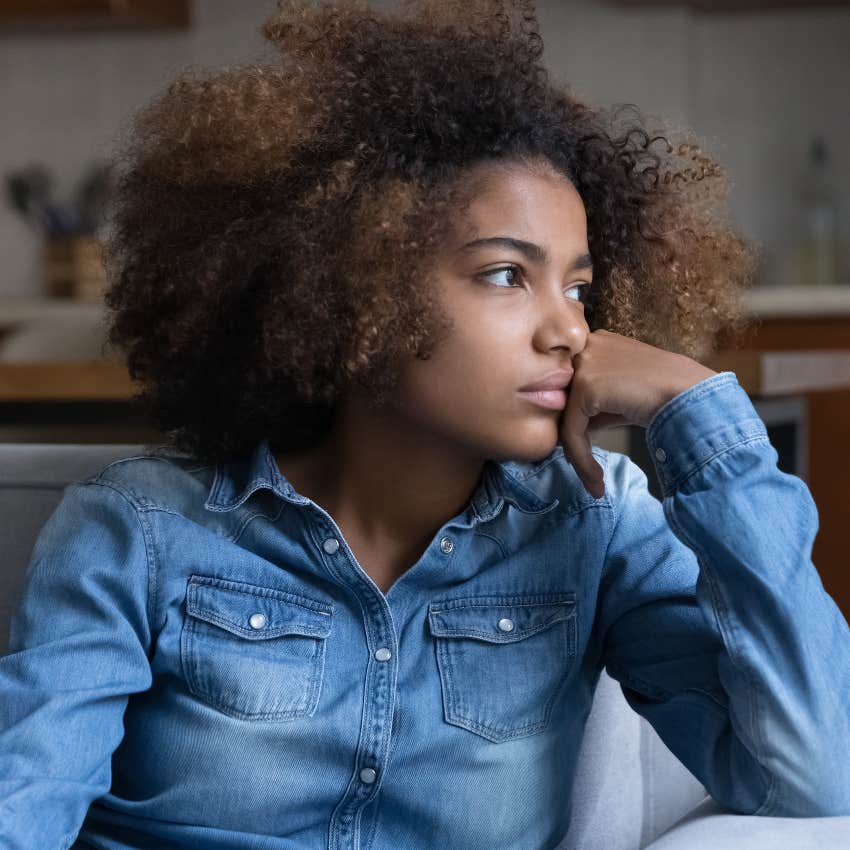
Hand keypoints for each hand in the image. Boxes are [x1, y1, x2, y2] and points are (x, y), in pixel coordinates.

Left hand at [557, 329, 717, 498]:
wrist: (692, 395)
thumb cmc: (665, 395)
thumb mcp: (623, 395)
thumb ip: (595, 405)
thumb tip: (572, 430)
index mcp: (596, 342)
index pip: (570, 386)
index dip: (573, 419)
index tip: (582, 452)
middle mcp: (585, 347)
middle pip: (563, 401)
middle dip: (572, 438)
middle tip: (584, 469)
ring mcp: (584, 365)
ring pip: (566, 418)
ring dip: (578, 455)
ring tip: (594, 481)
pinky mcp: (585, 386)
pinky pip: (572, 430)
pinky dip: (582, 458)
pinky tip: (596, 478)